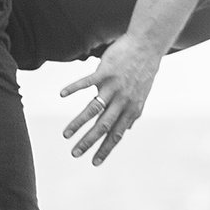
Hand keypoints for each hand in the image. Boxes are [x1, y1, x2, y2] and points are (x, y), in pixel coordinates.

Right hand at [59, 32, 162, 165]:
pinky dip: (73, 88)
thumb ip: (132, 113)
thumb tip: (127, 130)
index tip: (93, 163)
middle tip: (74, 154)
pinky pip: (86, 82)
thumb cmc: (142, 72)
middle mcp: (123, 100)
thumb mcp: (141, 96)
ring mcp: (113, 86)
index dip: (105, 149)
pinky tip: (61, 95)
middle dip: (88, 142)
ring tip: (65, 134)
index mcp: (131, 109)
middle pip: (103, 126)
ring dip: (78, 123)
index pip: (117, 134)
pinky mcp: (105, 71)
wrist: (147, 46)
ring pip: (93, 109)